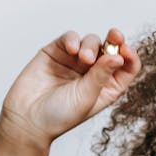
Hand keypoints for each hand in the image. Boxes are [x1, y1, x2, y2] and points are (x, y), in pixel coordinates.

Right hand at [0, 28, 141, 152]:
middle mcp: (93, 72)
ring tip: (83, 57)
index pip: (127, 67)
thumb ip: (101, 75)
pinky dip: (73, 39)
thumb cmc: (58, 116)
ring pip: (90, 42)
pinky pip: (69, 39)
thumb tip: (119, 56)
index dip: (130, 56)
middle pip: (110, 50)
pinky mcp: (55, 53)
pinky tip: (72, 49)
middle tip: (115, 36)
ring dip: (91, 45)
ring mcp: (74, 61)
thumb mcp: (86, 97)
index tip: (126, 51)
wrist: (26, 119)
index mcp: (107, 86)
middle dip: (114, 41)